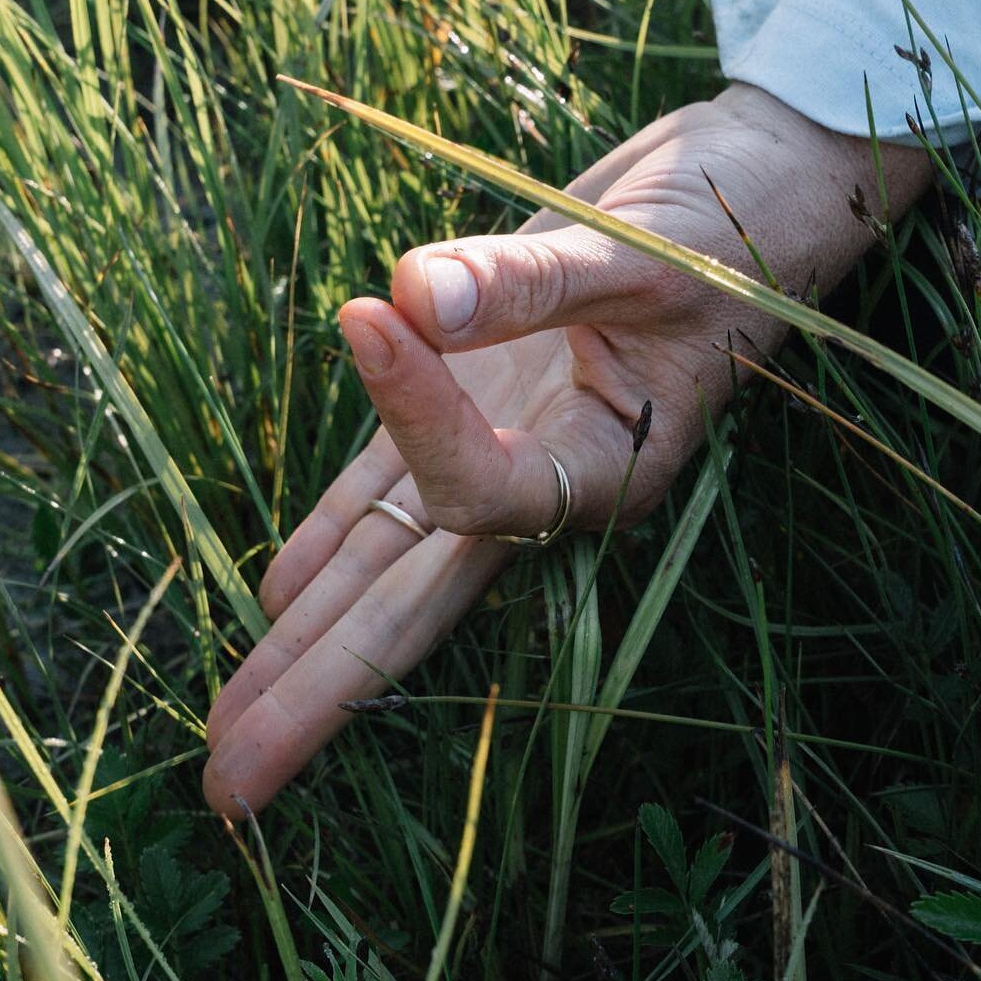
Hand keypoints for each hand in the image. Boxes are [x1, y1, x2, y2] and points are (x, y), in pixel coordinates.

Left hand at [202, 86, 929, 816]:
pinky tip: (276, 597)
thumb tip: (411, 291)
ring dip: (304, 639)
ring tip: (228, 728)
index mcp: (612, 469)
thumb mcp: (645, 250)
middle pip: (416, 608)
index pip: (485, 492)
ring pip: (388, 563)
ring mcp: (506, 448)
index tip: (374, 312)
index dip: (418, 424)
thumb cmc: (732, 228)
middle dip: (319, 693)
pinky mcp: (476, 404)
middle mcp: (550, 483)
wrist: (752, 193)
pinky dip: (331, 537)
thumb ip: (531, 280)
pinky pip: (386, 491)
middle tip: (228, 787)